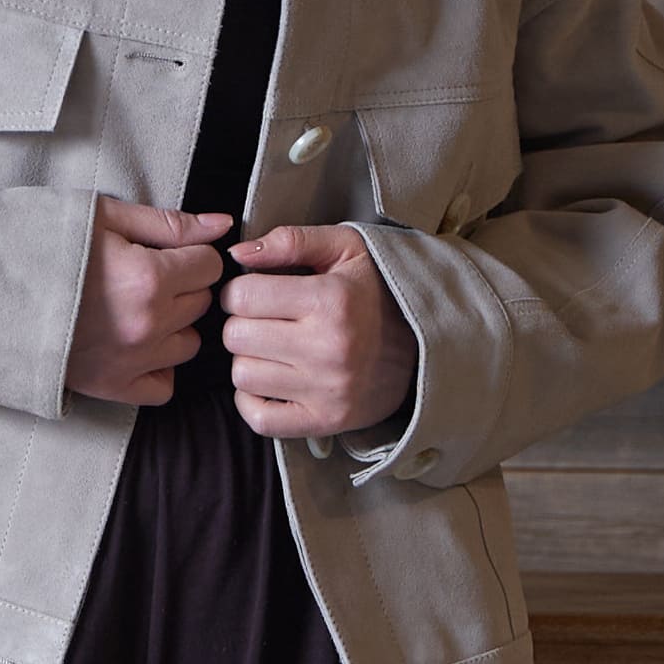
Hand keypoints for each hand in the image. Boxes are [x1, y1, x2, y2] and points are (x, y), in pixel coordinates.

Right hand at [66, 197, 232, 406]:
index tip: (163, 250)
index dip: (188, 252)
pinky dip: (158, 366)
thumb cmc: (39, 244)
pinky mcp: (112, 387)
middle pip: (201, 302)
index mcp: (148, 278)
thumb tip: (222, 226)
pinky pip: (164, 385)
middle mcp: (147, 325)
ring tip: (134, 307)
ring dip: (172, 324)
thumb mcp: (103, 217)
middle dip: (181, 284)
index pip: (209, 265)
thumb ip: (169, 224)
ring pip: (189, 343)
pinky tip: (135, 343)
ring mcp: (132, 361)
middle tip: (142, 273)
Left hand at [219, 221, 418, 442]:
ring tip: (274, 348)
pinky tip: (272, 380)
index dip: (240, 290)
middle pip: (236, 336)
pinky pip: (259, 418)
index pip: (242, 296)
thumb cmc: (379, 291)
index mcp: (331, 300)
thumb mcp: (347, 249)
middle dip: (243, 323)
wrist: (428, 346)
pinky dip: (253, 400)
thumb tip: (236, 253)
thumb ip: (291, 241)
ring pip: (242, 375)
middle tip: (266, 320)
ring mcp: (327, 390)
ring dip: (249, 359)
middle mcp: (328, 349)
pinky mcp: (326, 421)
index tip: (256, 292)